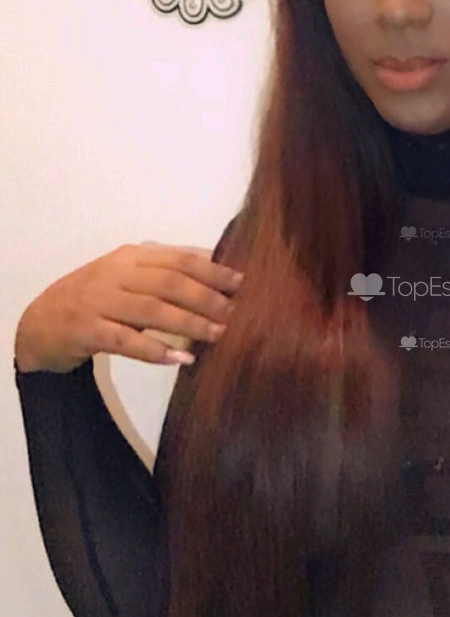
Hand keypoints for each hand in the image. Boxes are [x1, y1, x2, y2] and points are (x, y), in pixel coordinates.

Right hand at [14, 242, 243, 373]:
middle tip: (234, 314)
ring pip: (152, 310)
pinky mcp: (87, 331)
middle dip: (206, 298)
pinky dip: (155, 350)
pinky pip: (126, 341)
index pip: (178, 259)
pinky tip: (181, 358)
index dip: (212, 270)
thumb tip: (218, 275)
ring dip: (189, 323)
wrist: (42, 322)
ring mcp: (99, 302)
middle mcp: (115, 274)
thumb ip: (164, 273)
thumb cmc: (97, 299)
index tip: (240, 283)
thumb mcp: (127, 277)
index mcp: (130, 257)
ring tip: (217, 335)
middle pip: (170, 283)